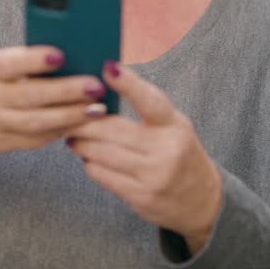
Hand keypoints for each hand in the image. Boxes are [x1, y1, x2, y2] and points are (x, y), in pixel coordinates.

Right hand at [0, 46, 108, 155]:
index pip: (10, 63)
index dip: (34, 60)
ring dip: (70, 117)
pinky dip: (60, 131)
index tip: (60, 55)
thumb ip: (21, 60)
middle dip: (66, 92)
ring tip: (97, 109)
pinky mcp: (3, 144)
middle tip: (95, 86)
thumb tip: (68, 56)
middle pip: (30, 96)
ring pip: (36, 123)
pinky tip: (81, 124)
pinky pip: (36, 140)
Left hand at [66, 62, 222, 253]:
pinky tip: (88, 158)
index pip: (151, 101)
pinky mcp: (141, 197)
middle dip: (85, 121)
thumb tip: (103, 88)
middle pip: (113, 130)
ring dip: (82, 143)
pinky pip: (103, 176)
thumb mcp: (173, 126)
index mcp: (175, 126)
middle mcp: (166, 150)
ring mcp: (154, 176)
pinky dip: (90, 164)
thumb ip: (145, 109)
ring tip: (73, 137)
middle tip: (68, 113)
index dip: (129, 84)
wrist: (201, 201)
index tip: (108, 68)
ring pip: (102, 153)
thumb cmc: (179, 153)